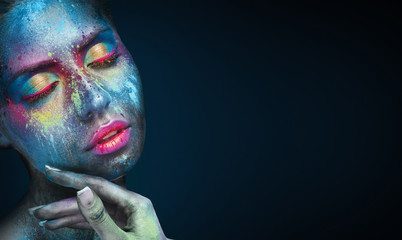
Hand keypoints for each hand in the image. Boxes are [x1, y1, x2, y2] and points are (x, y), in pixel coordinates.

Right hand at [29, 165, 167, 239]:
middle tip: (37, 210)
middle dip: (63, 205)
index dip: (72, 179)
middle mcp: (129, 204)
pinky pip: (96, 221)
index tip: (51, 171)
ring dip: (66, 215)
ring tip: (42, 220)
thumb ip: (100, 217)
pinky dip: (77, 223)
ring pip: (91, 211)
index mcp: (134, 202)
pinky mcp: (120, 225)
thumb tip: (82, 191)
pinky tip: (58, 225)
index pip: (98, 185)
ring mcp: (124, 215)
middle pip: (91, 199)